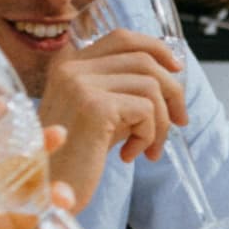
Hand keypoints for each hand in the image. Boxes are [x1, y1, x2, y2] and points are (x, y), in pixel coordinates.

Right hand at [39, 29, 185, 206]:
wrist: (49, 190)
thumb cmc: (78, 156)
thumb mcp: (102, 112)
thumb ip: (126, 88)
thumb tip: (172, 73)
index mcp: (69, 64)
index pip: (122, 38)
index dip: (156, 48)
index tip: (176, 70)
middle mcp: (71, 68)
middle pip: (144, 61)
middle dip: (172, 92)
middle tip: (179, 122)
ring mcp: (80, 84)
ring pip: (151, 87)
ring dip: (161, 122)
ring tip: (149, 148)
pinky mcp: (94, 107)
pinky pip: (147, 110)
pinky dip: (149, 136)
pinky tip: (130, 155)